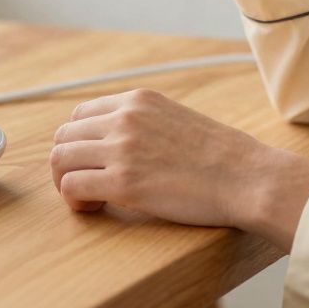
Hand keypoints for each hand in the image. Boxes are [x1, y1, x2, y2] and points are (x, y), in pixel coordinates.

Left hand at [50, 88, 308, 248]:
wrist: (248, 177)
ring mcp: (122, 149)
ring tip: (92, 198)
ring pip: (61, 159)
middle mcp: (125, 118)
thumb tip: (118, 144)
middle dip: (68, 163)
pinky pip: (72, 186)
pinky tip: (96, 207)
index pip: (80, 114)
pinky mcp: (123, 182)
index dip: (79, 142)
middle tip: (88, 184)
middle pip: (64, 135)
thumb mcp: (177, 119)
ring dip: (67, 182)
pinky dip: (75, 200)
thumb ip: (145, 123)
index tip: (93, 162)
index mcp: (138, 100)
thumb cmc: (221, 158)